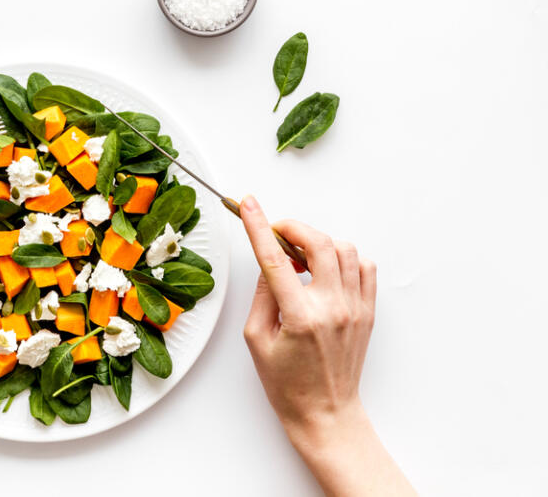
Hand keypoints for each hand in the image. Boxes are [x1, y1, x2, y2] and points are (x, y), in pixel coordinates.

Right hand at [239, 195, 414, 495]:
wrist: (325, 413)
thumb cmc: (287, 384)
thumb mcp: (257, 341)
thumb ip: (262, 297)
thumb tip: (270, 265)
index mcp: (300, 317)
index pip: (275, 259)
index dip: (259, 227)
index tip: (250, 205)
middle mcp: (332, 308)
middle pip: (319, 243)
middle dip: (294, 227)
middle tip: (277, 232)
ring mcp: (355, 308)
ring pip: (345, 250)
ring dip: (319, 243)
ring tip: (301, 257)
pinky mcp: (368, 312)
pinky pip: (364, 267)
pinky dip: (345, 259)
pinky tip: (326, 271)